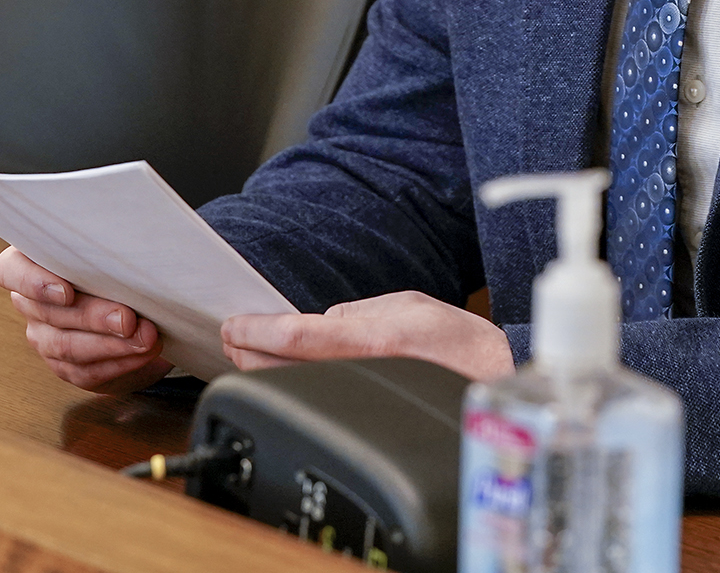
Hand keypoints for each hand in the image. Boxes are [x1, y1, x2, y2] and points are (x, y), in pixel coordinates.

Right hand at [0, 246, 173, 393]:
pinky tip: (144, 352)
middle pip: (49, 313)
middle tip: (128, 319)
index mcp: (32, 262)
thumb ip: (110, 245)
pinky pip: (86, 371)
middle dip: (93, 317)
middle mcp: (31, 303)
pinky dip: (120, 362)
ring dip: (111, 344)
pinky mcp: (67, 366)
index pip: (10, 271)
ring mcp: (45, 337)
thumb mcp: (116, 245)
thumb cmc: (124, 262)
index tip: (67, 292)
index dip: (33, 282)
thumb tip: (130, 244)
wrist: (143, 302)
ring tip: (145, 337)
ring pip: (66, 346)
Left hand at [222, 290, 515, 382]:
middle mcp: (362, 372)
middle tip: (229, 338)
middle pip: (285, 368)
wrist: (490, 381)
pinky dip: (290, 383)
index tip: (233, 325)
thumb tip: (322, 320)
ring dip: (263, 369)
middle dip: (248, 352)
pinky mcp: (363, 415)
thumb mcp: (407, 304)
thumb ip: (358, 312)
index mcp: (373, 339)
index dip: (256, 332)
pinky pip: (316, 397)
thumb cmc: (459, 342)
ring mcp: (361, 396)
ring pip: (294, 387)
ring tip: (244, 352)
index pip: (297, 337)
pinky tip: (279, 374)